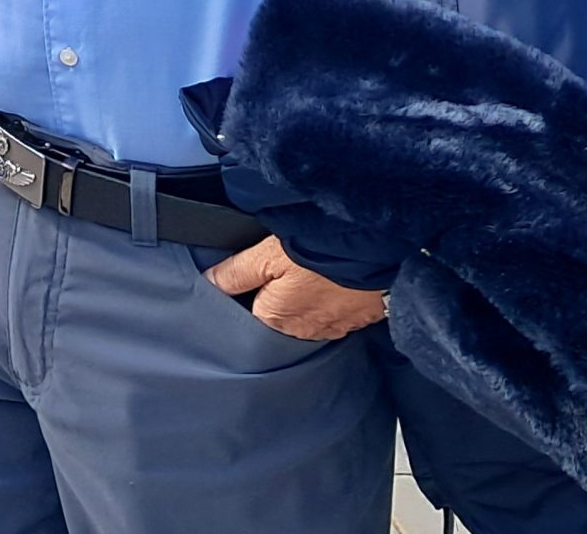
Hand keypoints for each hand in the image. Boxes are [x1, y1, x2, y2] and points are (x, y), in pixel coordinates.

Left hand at [205, 237, 388, 340]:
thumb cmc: (319, 254)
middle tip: (282, 269)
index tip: (251, 277)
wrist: (380, 255)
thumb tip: (206, 283)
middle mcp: (303, 333)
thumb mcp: (266, 256)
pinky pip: (335, 313)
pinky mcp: (358, 320)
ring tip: (308, 272)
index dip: (246, 295)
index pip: (248, 315)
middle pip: (279, 317)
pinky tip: (331, 281)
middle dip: (277, 298)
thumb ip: (235, 273)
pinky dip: (331, 300)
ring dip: (306, 299)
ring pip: (308, 316)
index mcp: (275, 321)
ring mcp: (334, 329)